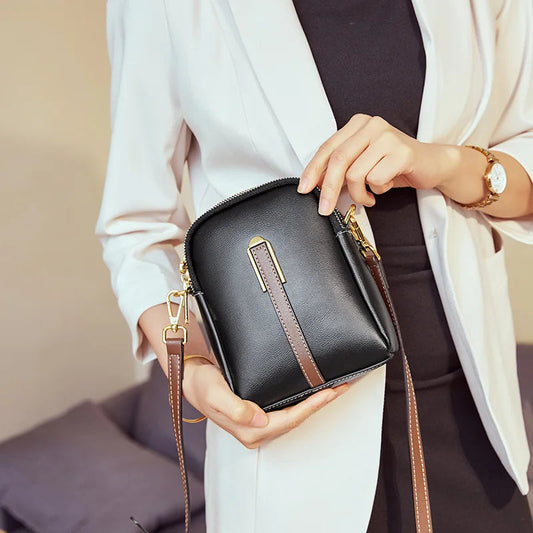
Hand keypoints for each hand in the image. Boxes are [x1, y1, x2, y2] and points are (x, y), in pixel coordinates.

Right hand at [182, 356, 350, 448]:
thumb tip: (258, 419)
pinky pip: (289, 410)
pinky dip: (304, 401)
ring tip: (335, 389)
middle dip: (320, 405)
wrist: (193, 378)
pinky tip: (314, 392)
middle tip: (342, 388)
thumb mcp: (215, 393)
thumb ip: (234, 408)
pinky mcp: (260, 414)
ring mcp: (260, 424)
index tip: (330, 393)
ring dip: (316, 403)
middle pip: (297, 419)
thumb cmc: (203, 385)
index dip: (311, 407)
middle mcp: (257, 431)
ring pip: (295, 416)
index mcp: (249, 431)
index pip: (289, 420)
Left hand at [297, 114, 468, 213]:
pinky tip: (386, 187)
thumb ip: (340, 168)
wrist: (432, 164)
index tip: (304, 189)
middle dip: (329, 189)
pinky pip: (376, 179)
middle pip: (339, 160)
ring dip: (359, 194)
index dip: (313, 170)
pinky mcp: (402, 151)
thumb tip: (315, 185)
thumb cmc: (393, 165)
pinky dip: (378, 190)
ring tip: (368, 196)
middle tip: (325, 209)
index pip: (328, 148)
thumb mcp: (362, 163)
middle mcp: (371, 125)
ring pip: (356, 173)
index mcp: (357, 124)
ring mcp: (387, 136)